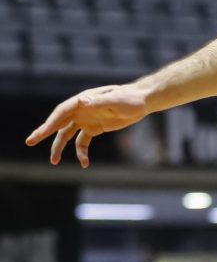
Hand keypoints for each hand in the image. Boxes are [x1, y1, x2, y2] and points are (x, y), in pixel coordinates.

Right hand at [25, 82, 151, 166]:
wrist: (142, 101)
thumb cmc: (130, 98)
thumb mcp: (116, 100)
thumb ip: (99, 101)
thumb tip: (83, 101)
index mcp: (83, 101)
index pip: (62, 112)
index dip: (51, 122)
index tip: (42, 133)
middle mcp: (80, 110)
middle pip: (58, 122)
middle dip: (44, 132)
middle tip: (30, 142)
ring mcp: (86, 119)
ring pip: (67, 134)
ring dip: (59, 147)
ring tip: (54, 161)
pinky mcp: (94, 128)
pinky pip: (83, 142)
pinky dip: (81, 152)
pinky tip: (84, 163)